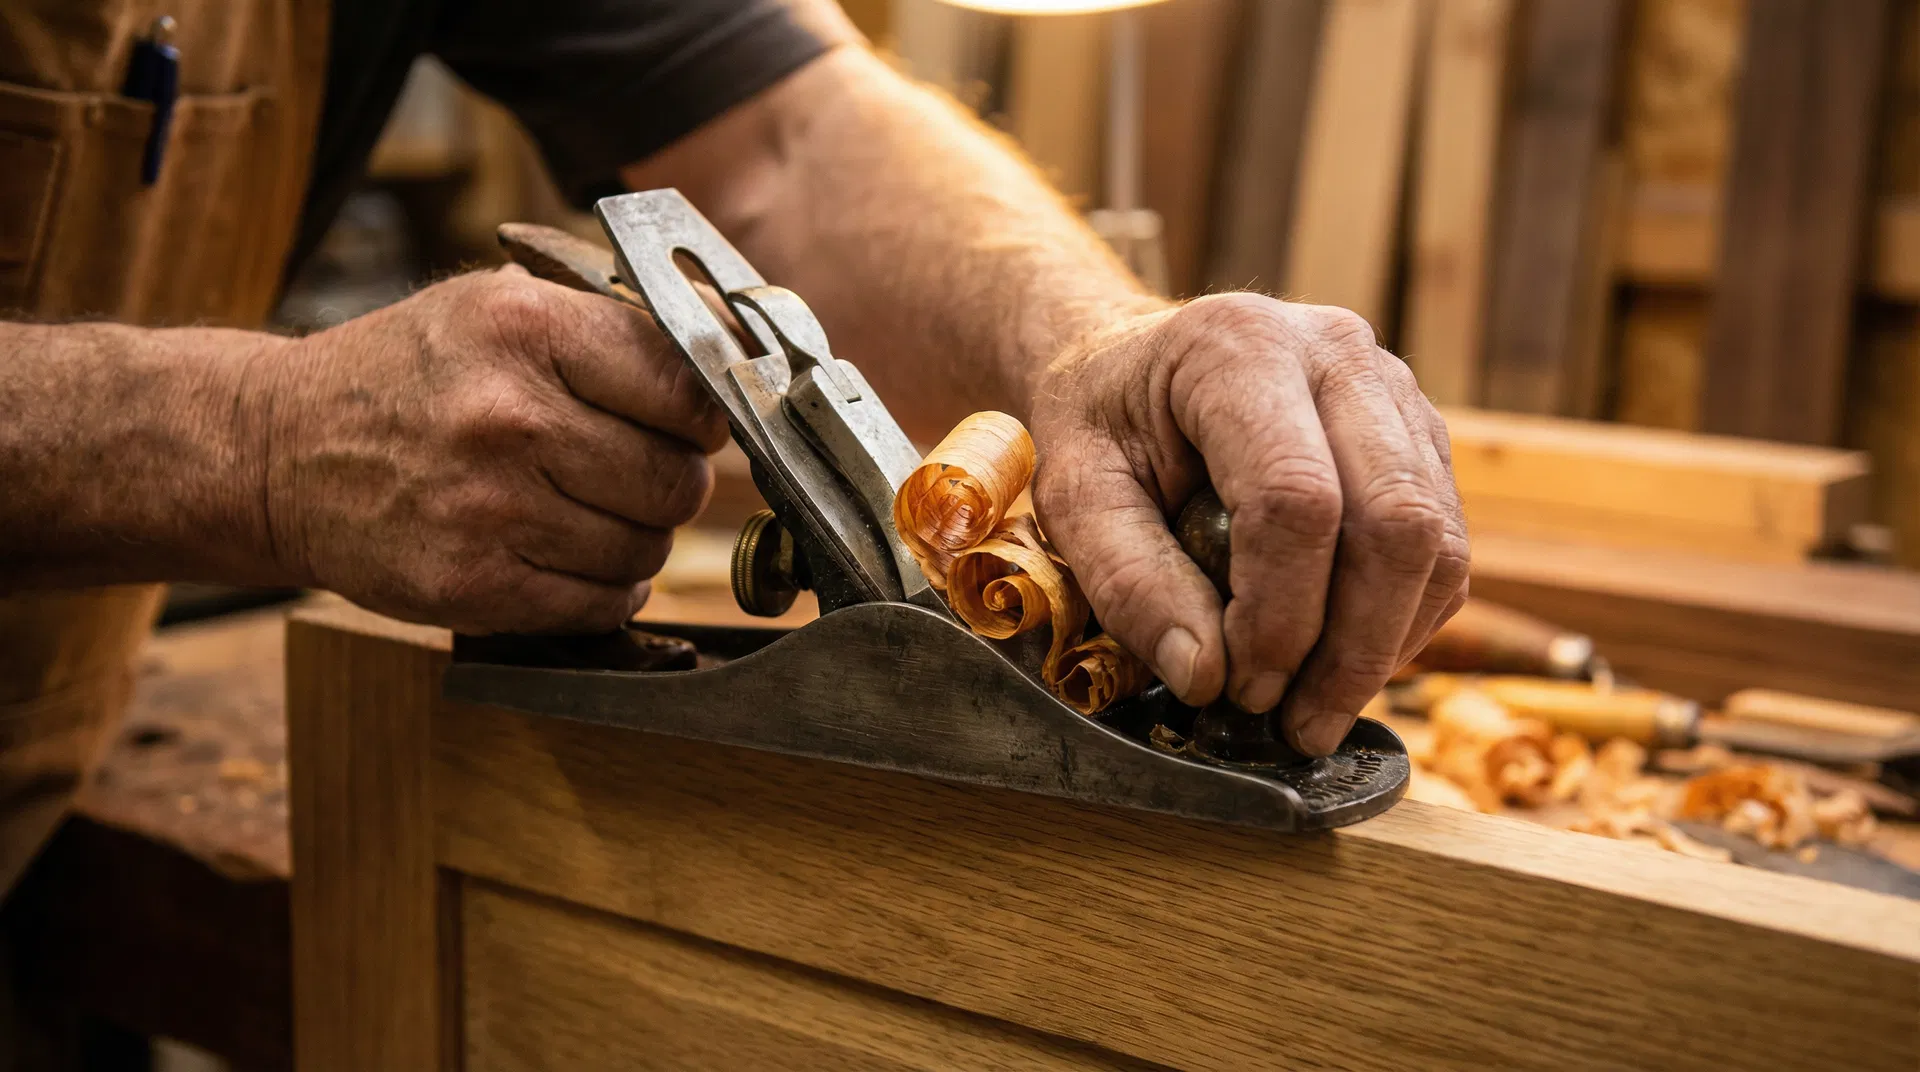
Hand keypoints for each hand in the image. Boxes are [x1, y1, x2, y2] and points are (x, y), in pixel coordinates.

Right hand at [254, 267, 728, 633]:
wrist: (280, 450)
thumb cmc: (412, 374)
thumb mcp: (500, 307)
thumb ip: (616, 325)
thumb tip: (736, 349)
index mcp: (525, 329)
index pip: (687, 388)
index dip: (704, 416)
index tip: (690, 422)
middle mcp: (508, 417)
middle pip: (677, 481)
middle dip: (673, 482)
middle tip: (635, 470)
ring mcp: (489, 509)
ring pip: (646, 550)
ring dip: (635, 538)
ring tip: (586, 509)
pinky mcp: (471, 586)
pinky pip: (601, 604)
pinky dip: (604, 589)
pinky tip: (567, 555)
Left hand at [1030, 294, 1468, 754]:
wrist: (1133, 362)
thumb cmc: (1100, 426)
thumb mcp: (1074, 496)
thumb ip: (1129, 581)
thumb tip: (1205, 678)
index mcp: (1239, 348)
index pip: (1297, 499)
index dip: (1280, 615)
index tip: (1240, 688)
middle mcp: (1336, 353)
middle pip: (1396, 520)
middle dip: (1353, 647)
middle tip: (1295, 725)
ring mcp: (1393, 389)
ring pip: (1439, 540)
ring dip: (1387, 646)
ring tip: (1315, 709)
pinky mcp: (1419, 434)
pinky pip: (1446, 545)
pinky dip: (1404, 622)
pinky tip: (1341, 661)